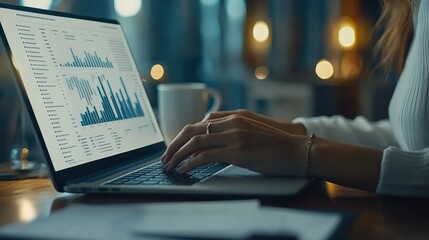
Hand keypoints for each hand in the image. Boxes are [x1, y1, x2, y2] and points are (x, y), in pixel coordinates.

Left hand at [162, 113, 308, 176]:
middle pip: (192, 129)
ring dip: (178, 154)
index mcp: (235, 116)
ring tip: (169, 165)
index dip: (184, 134)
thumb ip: (234, 129)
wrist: (299, 150)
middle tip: (166, 157)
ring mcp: (234, 136)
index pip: (200, 121)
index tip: (177, 146)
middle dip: (174, 144)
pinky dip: (190, 163)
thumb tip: (215, 137)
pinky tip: (184, 169)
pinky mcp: (238, 152)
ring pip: (195, 142)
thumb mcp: (254, 129)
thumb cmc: (278, 144)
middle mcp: (232, 123)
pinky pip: (205, 156)